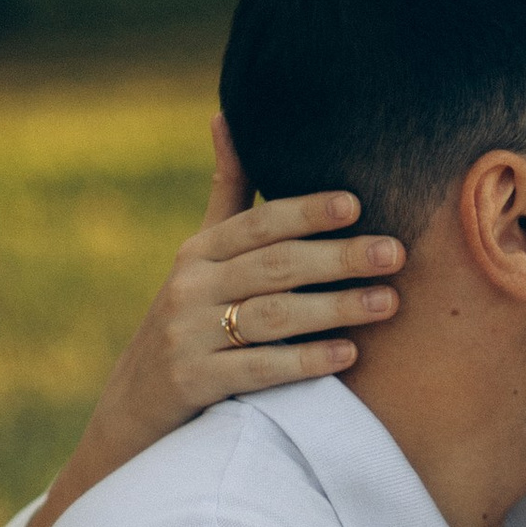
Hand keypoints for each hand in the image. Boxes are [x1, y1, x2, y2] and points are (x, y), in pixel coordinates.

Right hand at [5, 124, 403, 526]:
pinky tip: (347, 356)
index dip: (305, 212)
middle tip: (394, 254)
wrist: (132, 409)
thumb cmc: (187, 321)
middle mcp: (189, 288)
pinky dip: (303, 362)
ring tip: (388, 303)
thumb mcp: (199, 258)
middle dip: (337, 258)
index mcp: (197, 252)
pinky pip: (256, 370)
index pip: (256, 224)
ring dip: (334, 309)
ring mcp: (186, 337)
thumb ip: (226, 196)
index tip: (356, 204)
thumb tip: (227, 116)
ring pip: (270, 317)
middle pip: (273, 267)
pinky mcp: (192, 384)